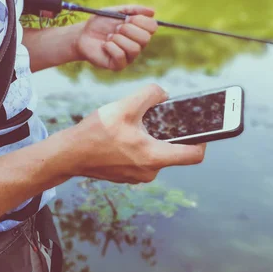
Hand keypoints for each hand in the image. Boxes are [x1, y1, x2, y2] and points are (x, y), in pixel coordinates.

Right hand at [68, 84, 205, 183]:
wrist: (69, 154)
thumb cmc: (96, 133)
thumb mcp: (125, 106)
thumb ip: (150, 95)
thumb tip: (164, 94)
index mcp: (154, 157)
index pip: (194, 155)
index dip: (202, 140)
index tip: (200, 128)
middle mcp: (149, 172)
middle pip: (174, 152)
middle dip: (168, 134)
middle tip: (156, 119)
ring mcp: (137, 177)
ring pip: (156, 155)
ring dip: (151, 140)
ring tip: (133, 127)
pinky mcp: (127, 176)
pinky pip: (142, 160)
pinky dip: (138, 147)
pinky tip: (122, 137)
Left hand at [74, 5, 158, 70]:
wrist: (82, 35)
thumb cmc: (99, 23)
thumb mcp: (116, 11)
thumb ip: (134, 10)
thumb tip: (153, 11)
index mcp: (139, 31)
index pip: (152, 26)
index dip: (140, 20)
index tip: (127, 18)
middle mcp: (137, 44)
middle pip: (145, 38)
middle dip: (128, 30)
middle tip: (116, 28)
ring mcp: (129, 56)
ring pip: (134, 48)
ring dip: (118, 39)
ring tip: (109, 37)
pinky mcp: (119, 65)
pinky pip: (121, 55)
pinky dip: (110, 47)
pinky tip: (105, 45)